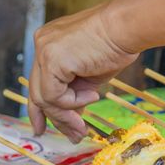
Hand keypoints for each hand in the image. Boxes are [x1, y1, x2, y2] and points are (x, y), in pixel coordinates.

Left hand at [29, 4, 138, 142]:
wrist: (126, 28)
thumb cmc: (116, 46)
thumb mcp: (90, 75)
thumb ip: (75, 92)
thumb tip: (71, 118)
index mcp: (50, 44)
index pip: (38, 81)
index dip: (40, 108)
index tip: (41, 128)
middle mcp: (42, 44)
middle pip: (37, 92)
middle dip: (55, 118)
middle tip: (73, 136)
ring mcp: (43, 51)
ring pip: (44, 98)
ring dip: (67, 115)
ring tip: (85, 124)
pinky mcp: (51, 59)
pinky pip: (54, 95)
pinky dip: (73, 102)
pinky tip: (93, 95)